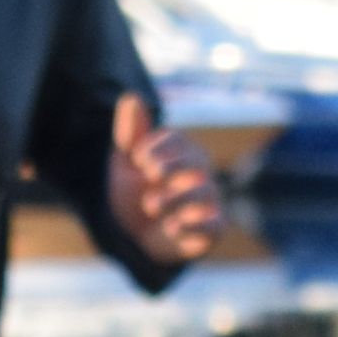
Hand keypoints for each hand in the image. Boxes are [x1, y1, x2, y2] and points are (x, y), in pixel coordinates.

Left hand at [102, 91, 227, 267]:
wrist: (132, 239)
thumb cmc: (131, 194)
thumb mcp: (124, 164)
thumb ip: (129, 134)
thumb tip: (131, 97)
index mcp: (179, 153)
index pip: (177, 141)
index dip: (158, 147)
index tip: (138, 159)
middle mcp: (198, 174)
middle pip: (195, 164)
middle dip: (171, 168)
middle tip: (148, 175)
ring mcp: (206, 202)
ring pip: (203, 195)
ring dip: (176, 198)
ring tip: (150, 204)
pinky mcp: (210, 231)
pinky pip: (213, 227)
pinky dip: (194, 227)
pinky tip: (171, 228)